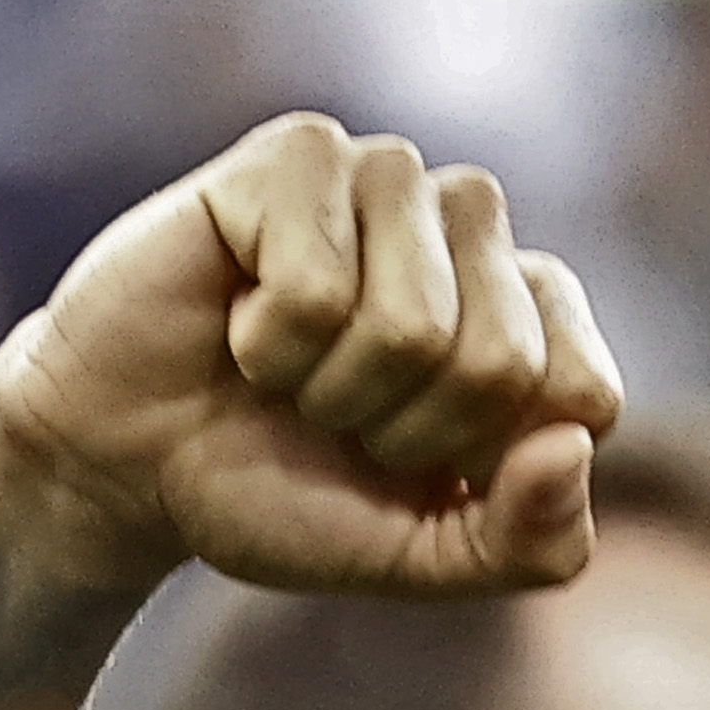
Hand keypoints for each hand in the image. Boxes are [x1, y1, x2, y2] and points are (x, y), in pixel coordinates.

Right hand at [0, 115, 626, 597]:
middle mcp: (473, 230)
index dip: (487, 463)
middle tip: (333, 417)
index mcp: (532, 313)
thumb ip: (530, 541)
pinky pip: (320, 285)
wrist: (125, 465)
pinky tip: (236, 320)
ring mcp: (390, 178)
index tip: (412, 463)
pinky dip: (271, 342)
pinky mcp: (302, 153)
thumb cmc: (279, 493)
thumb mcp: (421, 556)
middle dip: (407, 430)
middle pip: (505, 361)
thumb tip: (573, 446)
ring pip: (416, 323)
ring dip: (334, 387)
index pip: (585, 393)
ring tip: (285, 368)